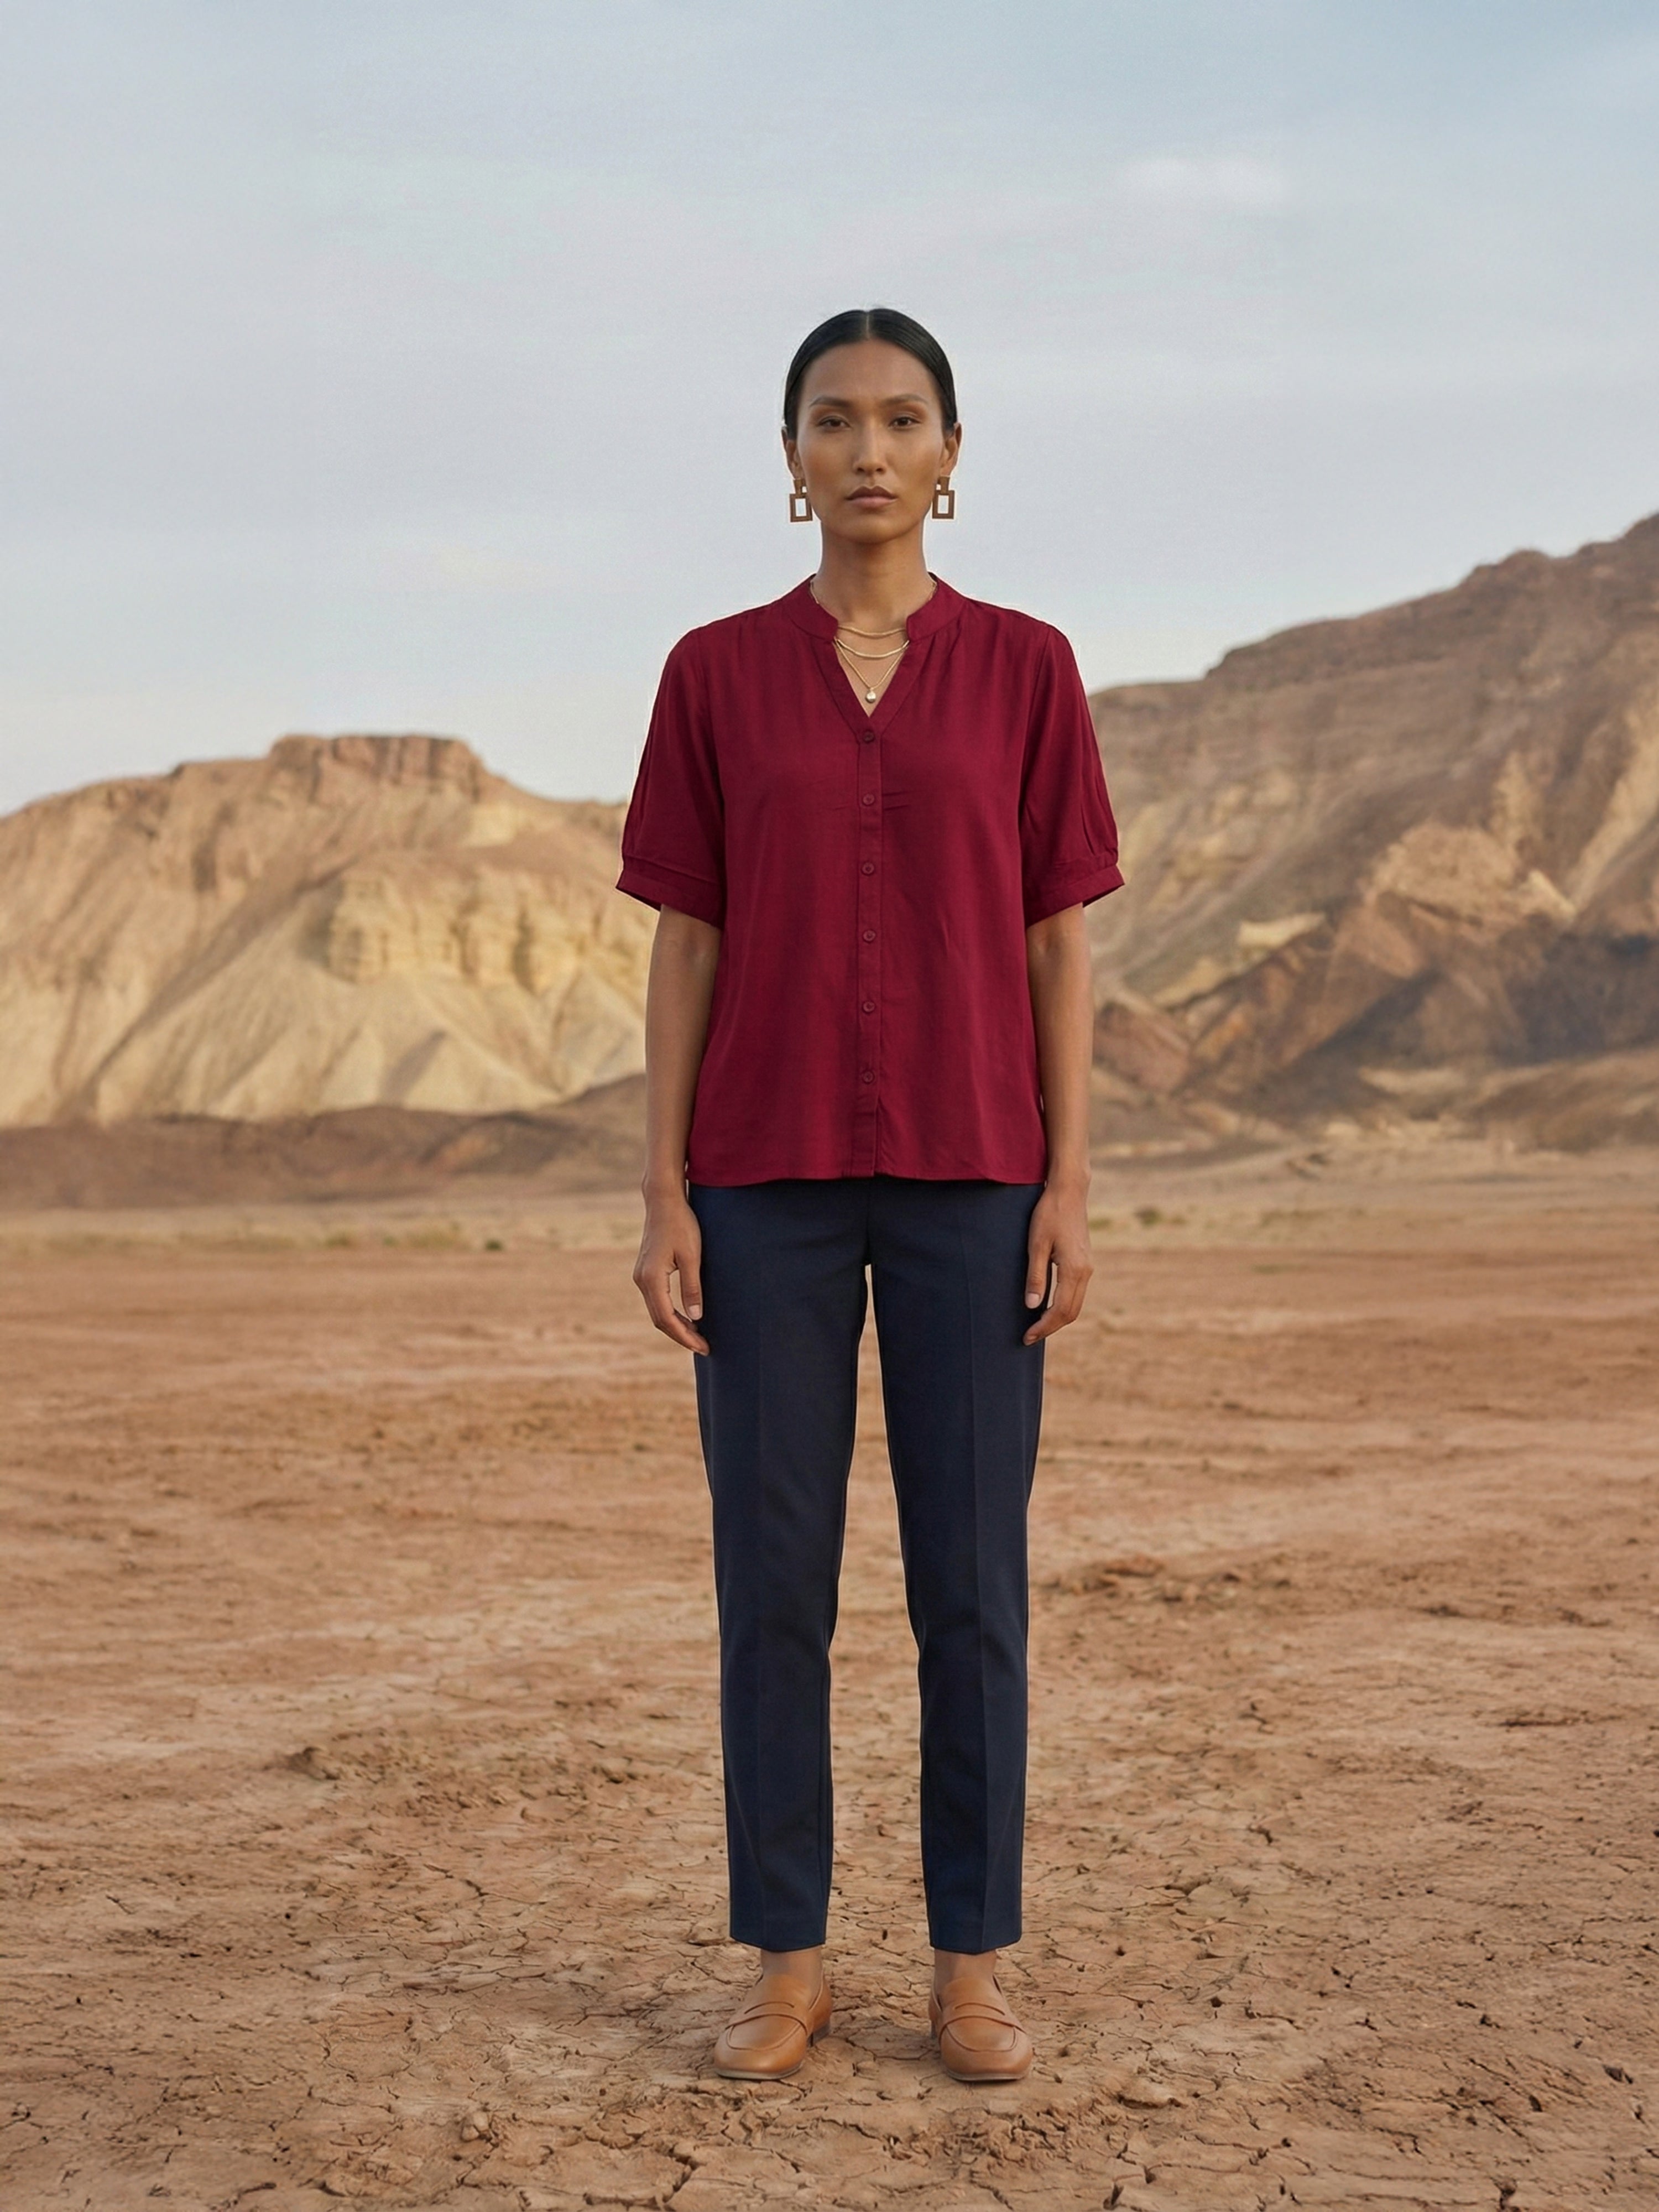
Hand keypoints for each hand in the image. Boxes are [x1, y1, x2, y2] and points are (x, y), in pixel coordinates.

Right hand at [632, 1190, 709, 1354]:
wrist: (664, 1202)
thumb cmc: (681, 1225)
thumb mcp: (692, 1256)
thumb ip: (692, 1288)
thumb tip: (697, 1318)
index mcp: (652, 1279)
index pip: (667, 1319)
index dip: (685, 1336)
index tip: (703, 1346)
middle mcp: (641, 1280)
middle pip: (659, 1319)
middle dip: (681, 1335)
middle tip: (703, 1346)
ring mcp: (641, 1276)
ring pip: (657, 1311)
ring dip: (676, 1325)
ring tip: (697, 1335)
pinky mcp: (646, 1271)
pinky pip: (657, 1300)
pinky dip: (671, 1313)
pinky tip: (686, 1317)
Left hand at [1022, 1184, 1092, 1344]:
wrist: (1069, 1192)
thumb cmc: (1049, 1214)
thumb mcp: (1036, 1244)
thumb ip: (1036, 1276)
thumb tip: (1032, 1306)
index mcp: (1074, 1270)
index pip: (1061, 1310)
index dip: (1044, 1327)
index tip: (1027, 1336)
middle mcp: (1086, 1272)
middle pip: (1071, 1312)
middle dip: (1051, 1327)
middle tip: (1029, 1336)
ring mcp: (1088, 1267)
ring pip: (1076, 1304)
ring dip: (1057, 1318)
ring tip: (1036, 1325)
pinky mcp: (1085, 1262)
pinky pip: (1076, 1293)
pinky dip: (1063, 1305)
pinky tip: (1047, 1305)